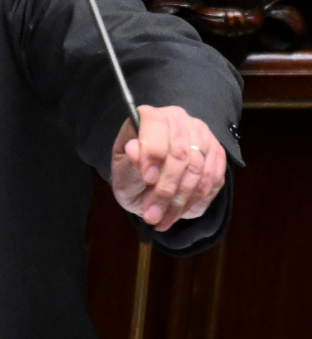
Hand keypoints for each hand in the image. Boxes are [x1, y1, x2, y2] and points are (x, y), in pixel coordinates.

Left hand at [111, 105, 225, 231]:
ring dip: (179, 202)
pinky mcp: (216, 154)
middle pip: (180, 154)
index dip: (153, 153)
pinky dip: (196, 202)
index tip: (147, 179)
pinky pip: (213, 180)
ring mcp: (202, 135)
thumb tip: (133, 149)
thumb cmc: (133, 173)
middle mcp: (179, 120)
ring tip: (161, 221)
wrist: (150, 182)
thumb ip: (128, 163)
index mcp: (151, 117)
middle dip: (165, 190)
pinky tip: (179, 214)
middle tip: (151, 215)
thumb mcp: (122, 172)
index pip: (156, 128)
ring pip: (198, 171)